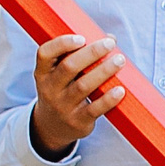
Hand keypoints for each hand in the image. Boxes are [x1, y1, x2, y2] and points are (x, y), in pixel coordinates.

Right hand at [29, 33, 125, 157]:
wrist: (53, 128)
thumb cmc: (64, 90)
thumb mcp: (61, 75)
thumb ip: (80, 56)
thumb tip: (111, 38)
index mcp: (43, 73)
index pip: (45, 54)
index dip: (62, 44)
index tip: (81, 37)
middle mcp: (49, 89)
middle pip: (69, 67)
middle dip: (91, 53)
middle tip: (109, 44)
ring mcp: (62, 106)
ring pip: (83, 86)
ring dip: (104, 71)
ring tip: (120, 60)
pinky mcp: (77, 121)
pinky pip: (94, 109)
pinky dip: (108, 99)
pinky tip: (120, 90)